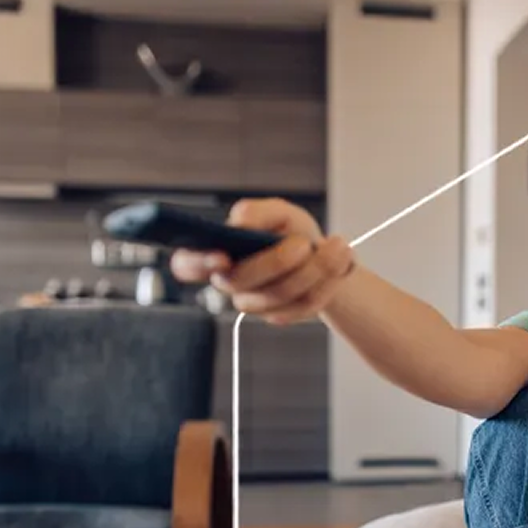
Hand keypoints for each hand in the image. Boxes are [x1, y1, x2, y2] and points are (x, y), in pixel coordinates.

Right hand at [167, 198, 354, 324]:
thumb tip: (239, 220)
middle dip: (276, 262)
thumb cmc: (290, 230)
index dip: (197, 263)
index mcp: (217, 252)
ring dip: (313, 269)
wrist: (322, 253)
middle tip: (304, 244)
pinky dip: (327, 281)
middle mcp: (230, 282)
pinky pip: (303, 305)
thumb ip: (257, 212)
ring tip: (337, 245)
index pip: (187, 264)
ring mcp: (255, 303)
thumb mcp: (277, 212)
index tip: (222, 255)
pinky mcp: (281, 315)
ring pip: (279, 295)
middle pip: (242, 281)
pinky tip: (340, 260)